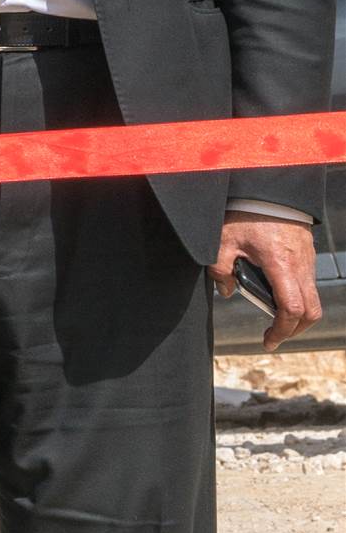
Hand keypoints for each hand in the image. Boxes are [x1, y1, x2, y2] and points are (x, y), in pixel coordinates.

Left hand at [216, 213, 321, 352]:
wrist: (268, 190)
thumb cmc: (245, 214)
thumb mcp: (222, 241)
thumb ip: (219, 269)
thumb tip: (226, 291)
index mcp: (280, 265)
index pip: (291, 309)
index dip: (281, 331)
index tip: (268, 341)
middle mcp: (301, 266)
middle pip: (311, 311)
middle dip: (294, 330)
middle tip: (274, 336)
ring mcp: (308, 261)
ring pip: (313, 299)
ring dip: (297, 315)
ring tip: (275, 320)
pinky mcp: (309, 256)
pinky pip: (309, 284)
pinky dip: (298, 297)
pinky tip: (277, 295)